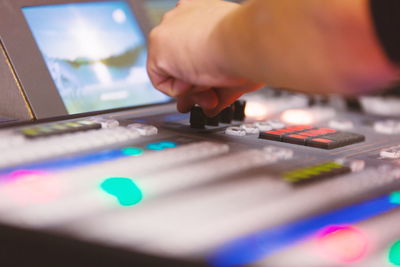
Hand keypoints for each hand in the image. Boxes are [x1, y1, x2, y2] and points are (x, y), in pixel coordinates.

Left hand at [147, 0, 262, 115]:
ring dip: (190, 89)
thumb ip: (219, 86)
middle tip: (211, 99)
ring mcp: (170, 27)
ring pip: (172, 71)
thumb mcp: (235, 67)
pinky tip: (195, 80)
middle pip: (181, 61)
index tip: (214, 87)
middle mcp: (186, 16)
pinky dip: (178, 90)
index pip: (194, 46)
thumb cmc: (250, 49)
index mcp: (206, 14)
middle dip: (195, 86)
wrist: (244, 42)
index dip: (202, 73)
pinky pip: (161, 80)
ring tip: (209, 92)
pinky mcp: (158, 43)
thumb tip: (212, 108)